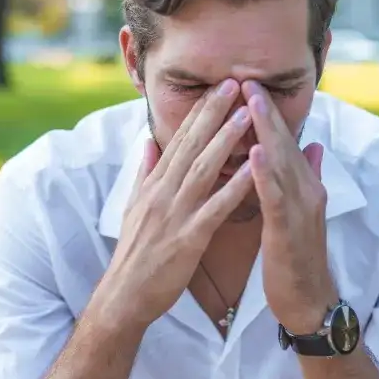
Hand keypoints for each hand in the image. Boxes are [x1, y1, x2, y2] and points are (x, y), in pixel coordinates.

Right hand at [100, 79, 256, 329]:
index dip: (198, 112)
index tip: (216, 87)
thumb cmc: (134, 254)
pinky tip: (253, 169)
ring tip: (246, 114)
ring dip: (226, 140)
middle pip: (190, 145)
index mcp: (154, 184)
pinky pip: (215, 208)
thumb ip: (144, 174)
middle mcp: (162, 192)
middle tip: (234, 83)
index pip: (178, 139)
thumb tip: (148, 145)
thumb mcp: (133, 207)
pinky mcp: (188, 237)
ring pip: (203, 169)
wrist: (125, 295)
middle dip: (213, 113)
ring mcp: (175, 213)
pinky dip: (234, 186)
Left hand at [243, 81, 338, 334]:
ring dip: (266, 131)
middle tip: (246, 78)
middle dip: (265, 111)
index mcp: (302, 187)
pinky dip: (266, 173)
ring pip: (282, 163)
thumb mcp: (299, 213)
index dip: (267, 114)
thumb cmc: (296, 257)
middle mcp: (305, 191)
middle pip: (283, 144)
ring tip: (250, 102)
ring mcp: (300, 210)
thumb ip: (305, 178)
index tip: (247, 84)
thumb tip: (313, 145)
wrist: (308, 302)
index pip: (283, 143)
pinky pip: (276, 197)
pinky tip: (255, 153)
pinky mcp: (289, 230)